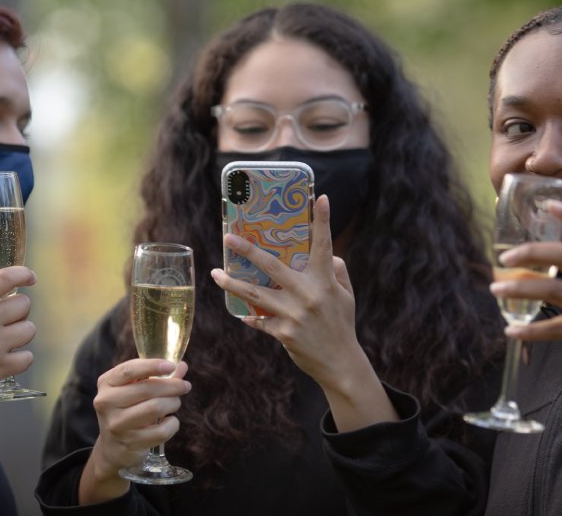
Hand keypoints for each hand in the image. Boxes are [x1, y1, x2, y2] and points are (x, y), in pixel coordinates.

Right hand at [0, 265, 37, 402]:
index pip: (3, 278)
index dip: (22, 273)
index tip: (30, 277)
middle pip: (23, 304)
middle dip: (19, 311)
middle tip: (7, 320)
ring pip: (29, 330)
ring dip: (21, 334)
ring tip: (7, 340)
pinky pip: (27, 358)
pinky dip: (21, 359)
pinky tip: (9, 359)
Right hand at [79, 359, 189, 503]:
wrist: (113, 446)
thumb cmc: (128, 409)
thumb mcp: (136, 388)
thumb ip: (159, 376)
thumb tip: (183, 366)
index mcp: (106, 383)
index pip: (129, 370)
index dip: (152, 365)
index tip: (171, 365)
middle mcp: (106, 402)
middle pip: (147, 389)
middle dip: (172, 386)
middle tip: (184, 386)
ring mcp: (116, 424)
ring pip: (155, 408)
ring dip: (173, 403)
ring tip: (175, 403)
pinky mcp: (129, 443)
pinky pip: (161, 431)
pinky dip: (173, 424)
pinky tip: (170, 422)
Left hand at [210, 195, 396, 429]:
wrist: (340, 363)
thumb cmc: (342, 324)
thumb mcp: (346, 295)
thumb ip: (337, 271)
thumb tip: (327, 253)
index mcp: (325, 281)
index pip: (324, 245)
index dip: (323, 221)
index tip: (319, 198)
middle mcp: (307, 294)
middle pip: (272, 266)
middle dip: (247, 250)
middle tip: (228, 237)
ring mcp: (293, 314)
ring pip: (255, 294)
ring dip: (232, 283)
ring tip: (215, 273)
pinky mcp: (283, 332)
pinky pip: (260, 320)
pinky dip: (250, 317)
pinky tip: (241, 314)